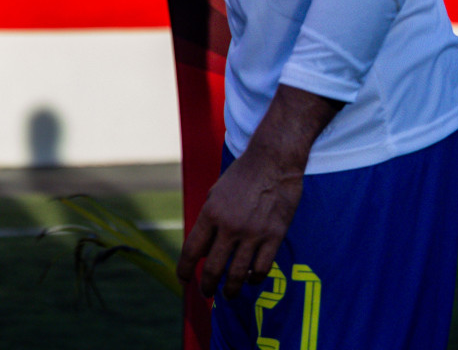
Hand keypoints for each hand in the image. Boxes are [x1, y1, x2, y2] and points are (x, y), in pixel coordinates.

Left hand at [176, 142, 302, 298]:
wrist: (273, 161)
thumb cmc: (242, 175)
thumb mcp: (216, 193)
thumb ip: (209, 219)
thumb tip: (204, 248)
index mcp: (211, 213)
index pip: (192, 250)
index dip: (185, 269)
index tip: (183, 279)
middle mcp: (230, 226)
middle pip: (214, 268)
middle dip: (206, 285)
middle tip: (205, 292)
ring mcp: (253, 233)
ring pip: (238, 274)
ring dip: (230, 289)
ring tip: (227, 295)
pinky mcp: (274, 236)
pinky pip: (262, 267)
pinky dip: (254, 278)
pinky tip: (250, 279)